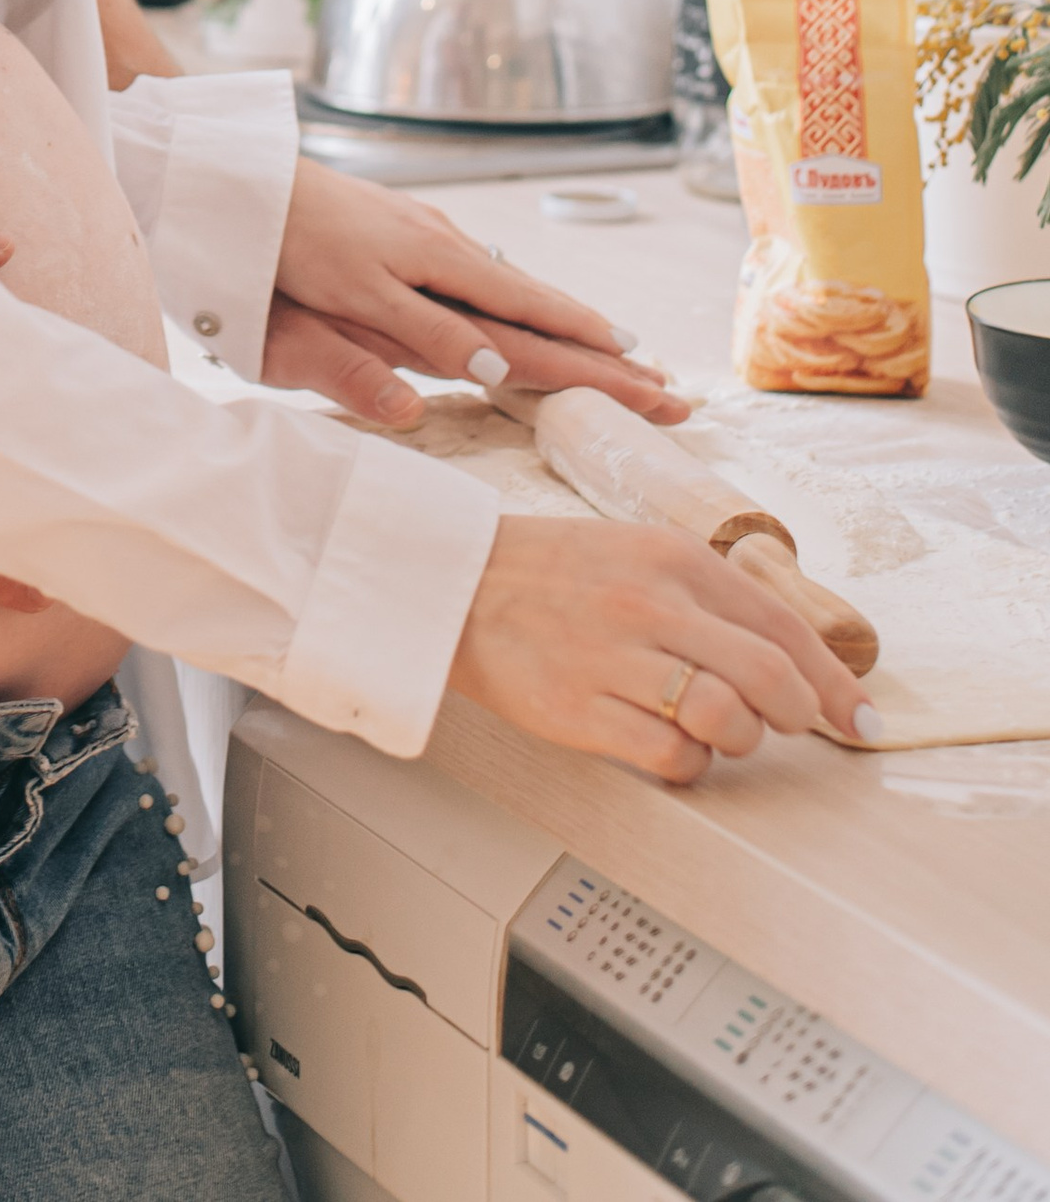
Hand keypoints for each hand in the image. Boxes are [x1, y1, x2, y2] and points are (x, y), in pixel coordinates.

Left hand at [263, 161, 686, 431]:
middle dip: (601, 348)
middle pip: (538, 307)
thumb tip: (494, 372)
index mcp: (435, 268)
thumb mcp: (345, 298)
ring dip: (566, 322)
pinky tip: (522, 304)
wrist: (237, 180)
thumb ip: (415, 335)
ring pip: (513, 288)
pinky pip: (482, 273)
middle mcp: (443, 248)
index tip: (648, 380)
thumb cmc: (282, 244)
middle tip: (664, 382)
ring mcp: (426, 236)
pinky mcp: (405, 230)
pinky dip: (521, 298)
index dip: (588, 355)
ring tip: (613, 348)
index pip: (531, 323)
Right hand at [450, 514, 879, 778]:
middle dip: (798, 714)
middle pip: (769, 676)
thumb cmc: (555, 573)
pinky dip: (687, 765)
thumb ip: (711, 596)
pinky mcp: (579, 708)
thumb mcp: (639, 553)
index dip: (835, 684)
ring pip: (725, 719)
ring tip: (717, 730)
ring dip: (739, 739)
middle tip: (790, 727)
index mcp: (673, 557)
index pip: (782, 626)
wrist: (456, 581)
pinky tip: (667, 746)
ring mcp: (613, 656)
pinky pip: (670, 757)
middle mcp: (650, 602)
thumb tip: (792, 657)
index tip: (862, 720)